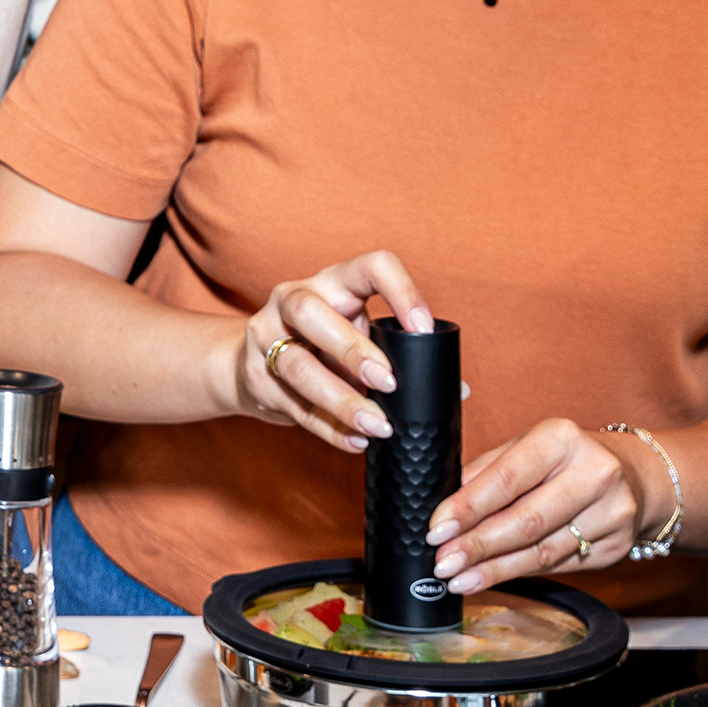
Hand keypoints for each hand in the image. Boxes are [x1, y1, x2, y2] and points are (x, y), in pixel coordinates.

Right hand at [228, 250, 431, 452]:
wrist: (250, 362)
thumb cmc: (321, 344)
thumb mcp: (358, 333)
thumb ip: (399, 355)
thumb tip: (457, 390)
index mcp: (333, 281)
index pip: (370, 266)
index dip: (400, 290)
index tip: (425, 329)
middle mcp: (292, 299)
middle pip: (311, 312)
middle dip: (352, 349)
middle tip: (388, 382)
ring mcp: (265, 335)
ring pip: (298, 364)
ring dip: (341, 398)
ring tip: (378, 425)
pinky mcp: (254, 376)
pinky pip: (293, 405)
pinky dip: (328, 427)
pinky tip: (355, 440)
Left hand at [426, 420, 663, 591]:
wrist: (637, 475)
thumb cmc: (567, 459)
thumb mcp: (526, 447)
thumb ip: (485, 472)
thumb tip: (442, 505)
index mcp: (561, 439)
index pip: (506, 479)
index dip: (467, 508)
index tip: (437, 530)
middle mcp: (594, 473)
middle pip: (525, 521)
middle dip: (477, 546)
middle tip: (443, 563)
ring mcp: (611, 512)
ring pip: (542, 551)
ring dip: (495, 569)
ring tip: (460, 579)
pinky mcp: (617, 546)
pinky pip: (558, 565)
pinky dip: (521, 573)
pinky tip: (494, 577)